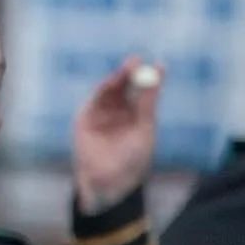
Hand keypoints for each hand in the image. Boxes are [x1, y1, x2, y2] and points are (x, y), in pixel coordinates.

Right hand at [72, 56, 161, 214]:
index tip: (159, 64)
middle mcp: (119, 112)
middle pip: (124, 85)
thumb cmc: (132, 160)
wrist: (108, 184)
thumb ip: (148, 102)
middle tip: (136, 60)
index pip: (143, 90)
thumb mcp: (145, 128)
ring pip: (109, 90)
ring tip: (127, 69)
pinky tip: (111, 84)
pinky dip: (102, 91)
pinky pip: (94, 101)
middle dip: (129, 72)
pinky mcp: (85, 119)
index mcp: (136, 115)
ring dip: (116, 79)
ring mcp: (101, 115)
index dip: (149, 76)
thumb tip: (159, 72)